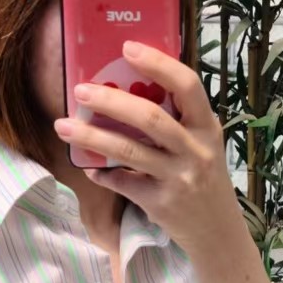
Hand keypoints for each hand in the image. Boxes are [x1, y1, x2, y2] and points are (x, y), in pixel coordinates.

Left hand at [53, 39, 239, 257]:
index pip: (187, 86)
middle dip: (110, 101)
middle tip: (81, 91)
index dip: (158, 64)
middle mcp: (194, 151)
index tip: (128, 48)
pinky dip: (104, 174)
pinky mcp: (161, 204)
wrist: (217, 233)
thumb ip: (181, 121)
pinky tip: (91, 168)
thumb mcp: (204, 145)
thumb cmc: (206, 181)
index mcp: (206, 128)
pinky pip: (124, 183)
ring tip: (65, 126)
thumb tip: (135, 91)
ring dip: (93, 136)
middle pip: (150, 118)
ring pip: (129, 151)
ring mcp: (178, 179)